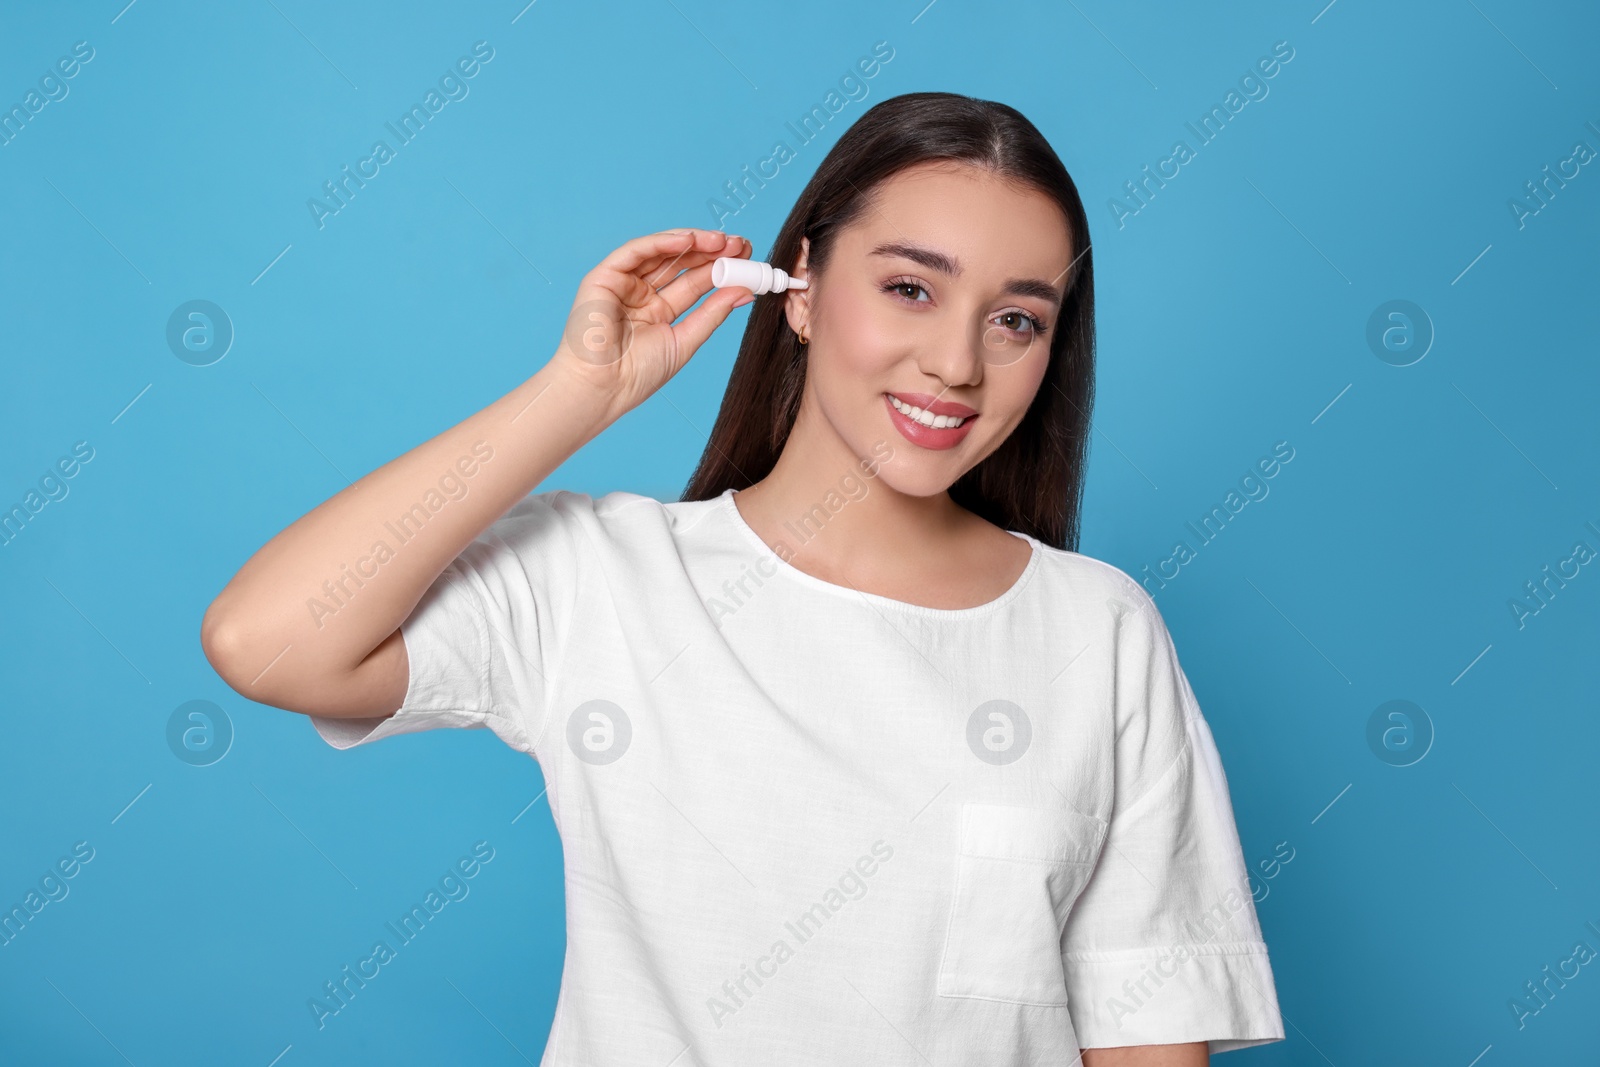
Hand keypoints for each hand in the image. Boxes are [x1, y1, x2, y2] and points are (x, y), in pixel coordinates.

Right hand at [553, 228, 752, 419]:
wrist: (603, 388)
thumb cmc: (637, 375)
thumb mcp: (685, 340)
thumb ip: (712, 313)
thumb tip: (745, 292)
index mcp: (659, 311)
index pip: (694, 282)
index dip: (720, 268)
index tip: (748, 259)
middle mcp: (641, 294)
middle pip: (681, 263)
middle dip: (711, 251)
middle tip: (741, 245)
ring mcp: (623, 283)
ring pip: (662, 253)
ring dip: (693, 242)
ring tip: (722, 241)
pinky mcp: (604, 277)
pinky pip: (636, 252)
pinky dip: (661, 242)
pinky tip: (689, 239)